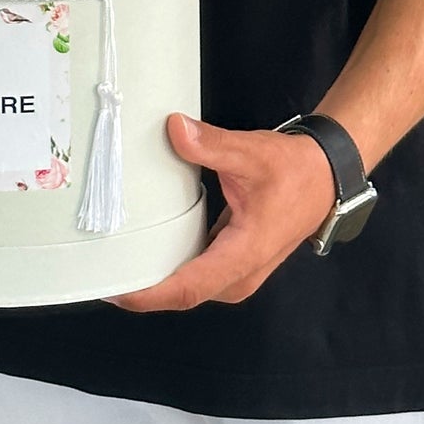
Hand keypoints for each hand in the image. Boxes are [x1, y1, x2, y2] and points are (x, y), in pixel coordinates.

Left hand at [111, 113, 339, 312]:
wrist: (325, 178)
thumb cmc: (293, 171)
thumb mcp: (252, 153)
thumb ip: (212, 144)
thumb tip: (174, 129)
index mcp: (243, 255)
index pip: (187, 288)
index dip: (147, 293)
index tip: (111, 288)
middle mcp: (238, 276)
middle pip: (181, 294)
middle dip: (141, 289)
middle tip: (98, 269)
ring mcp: (236, 274)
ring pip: (187, 288)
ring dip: (153, 280)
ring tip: (112, 261)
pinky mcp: (231, 265)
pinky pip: (194, 275)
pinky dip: (168, 267)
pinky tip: (142, 250)